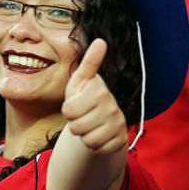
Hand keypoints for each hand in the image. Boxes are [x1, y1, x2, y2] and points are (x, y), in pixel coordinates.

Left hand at [62, 39, 127, 154]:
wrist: (101, 122)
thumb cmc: (85, 98)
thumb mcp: (81, 81)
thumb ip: (89, 62)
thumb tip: (101, 40)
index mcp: (99, 90)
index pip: (69, 110)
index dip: (68, 110)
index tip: (76, 104)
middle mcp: (112, 106)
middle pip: (76, 127)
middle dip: (75, 124)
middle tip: (82, 117)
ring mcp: (118, 124)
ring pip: (87, 140)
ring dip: (84, 136)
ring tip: (90, 126)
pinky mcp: (120, 140)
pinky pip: (97, 149)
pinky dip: (94, 146)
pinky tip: (99, 136)